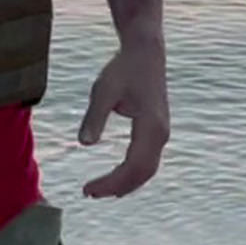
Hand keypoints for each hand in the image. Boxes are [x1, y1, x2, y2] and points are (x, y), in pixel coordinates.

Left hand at [78, 42, 169, 197]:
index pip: (133, 167)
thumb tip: (84, 144)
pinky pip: (147, 160)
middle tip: (88, 193)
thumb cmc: (123, 69)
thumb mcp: (103, 91)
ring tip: (98, 189)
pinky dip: (132, 173)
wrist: (145, 52)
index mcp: (151, 127)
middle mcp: (161, 134)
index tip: (87, 189)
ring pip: (147, 170)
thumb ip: (95, 117)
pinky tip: (115, 176)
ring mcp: (161, 132)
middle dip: (117, 187)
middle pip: (142, 174)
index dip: (111, 182)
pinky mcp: (157, 130)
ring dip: (125, 183)